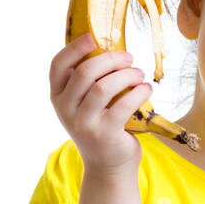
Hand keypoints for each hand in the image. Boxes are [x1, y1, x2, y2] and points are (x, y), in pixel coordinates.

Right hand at [49, 32, 151, 173]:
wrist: (108, 166)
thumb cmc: (100, 126)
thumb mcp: (84, 104)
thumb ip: (86, 82)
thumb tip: (107, 47)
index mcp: (58, 97)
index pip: (58, 65)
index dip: (75, 48)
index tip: (93, 37)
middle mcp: (66, 110)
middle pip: (85, 72)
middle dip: (111, 59)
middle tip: (129, 58)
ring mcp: (84, 124)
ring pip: (104, 87)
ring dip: (126, 75)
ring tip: (139, 74)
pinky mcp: (105, 135)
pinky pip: (123, 105)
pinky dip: (138, 92)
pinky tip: (147, 89)